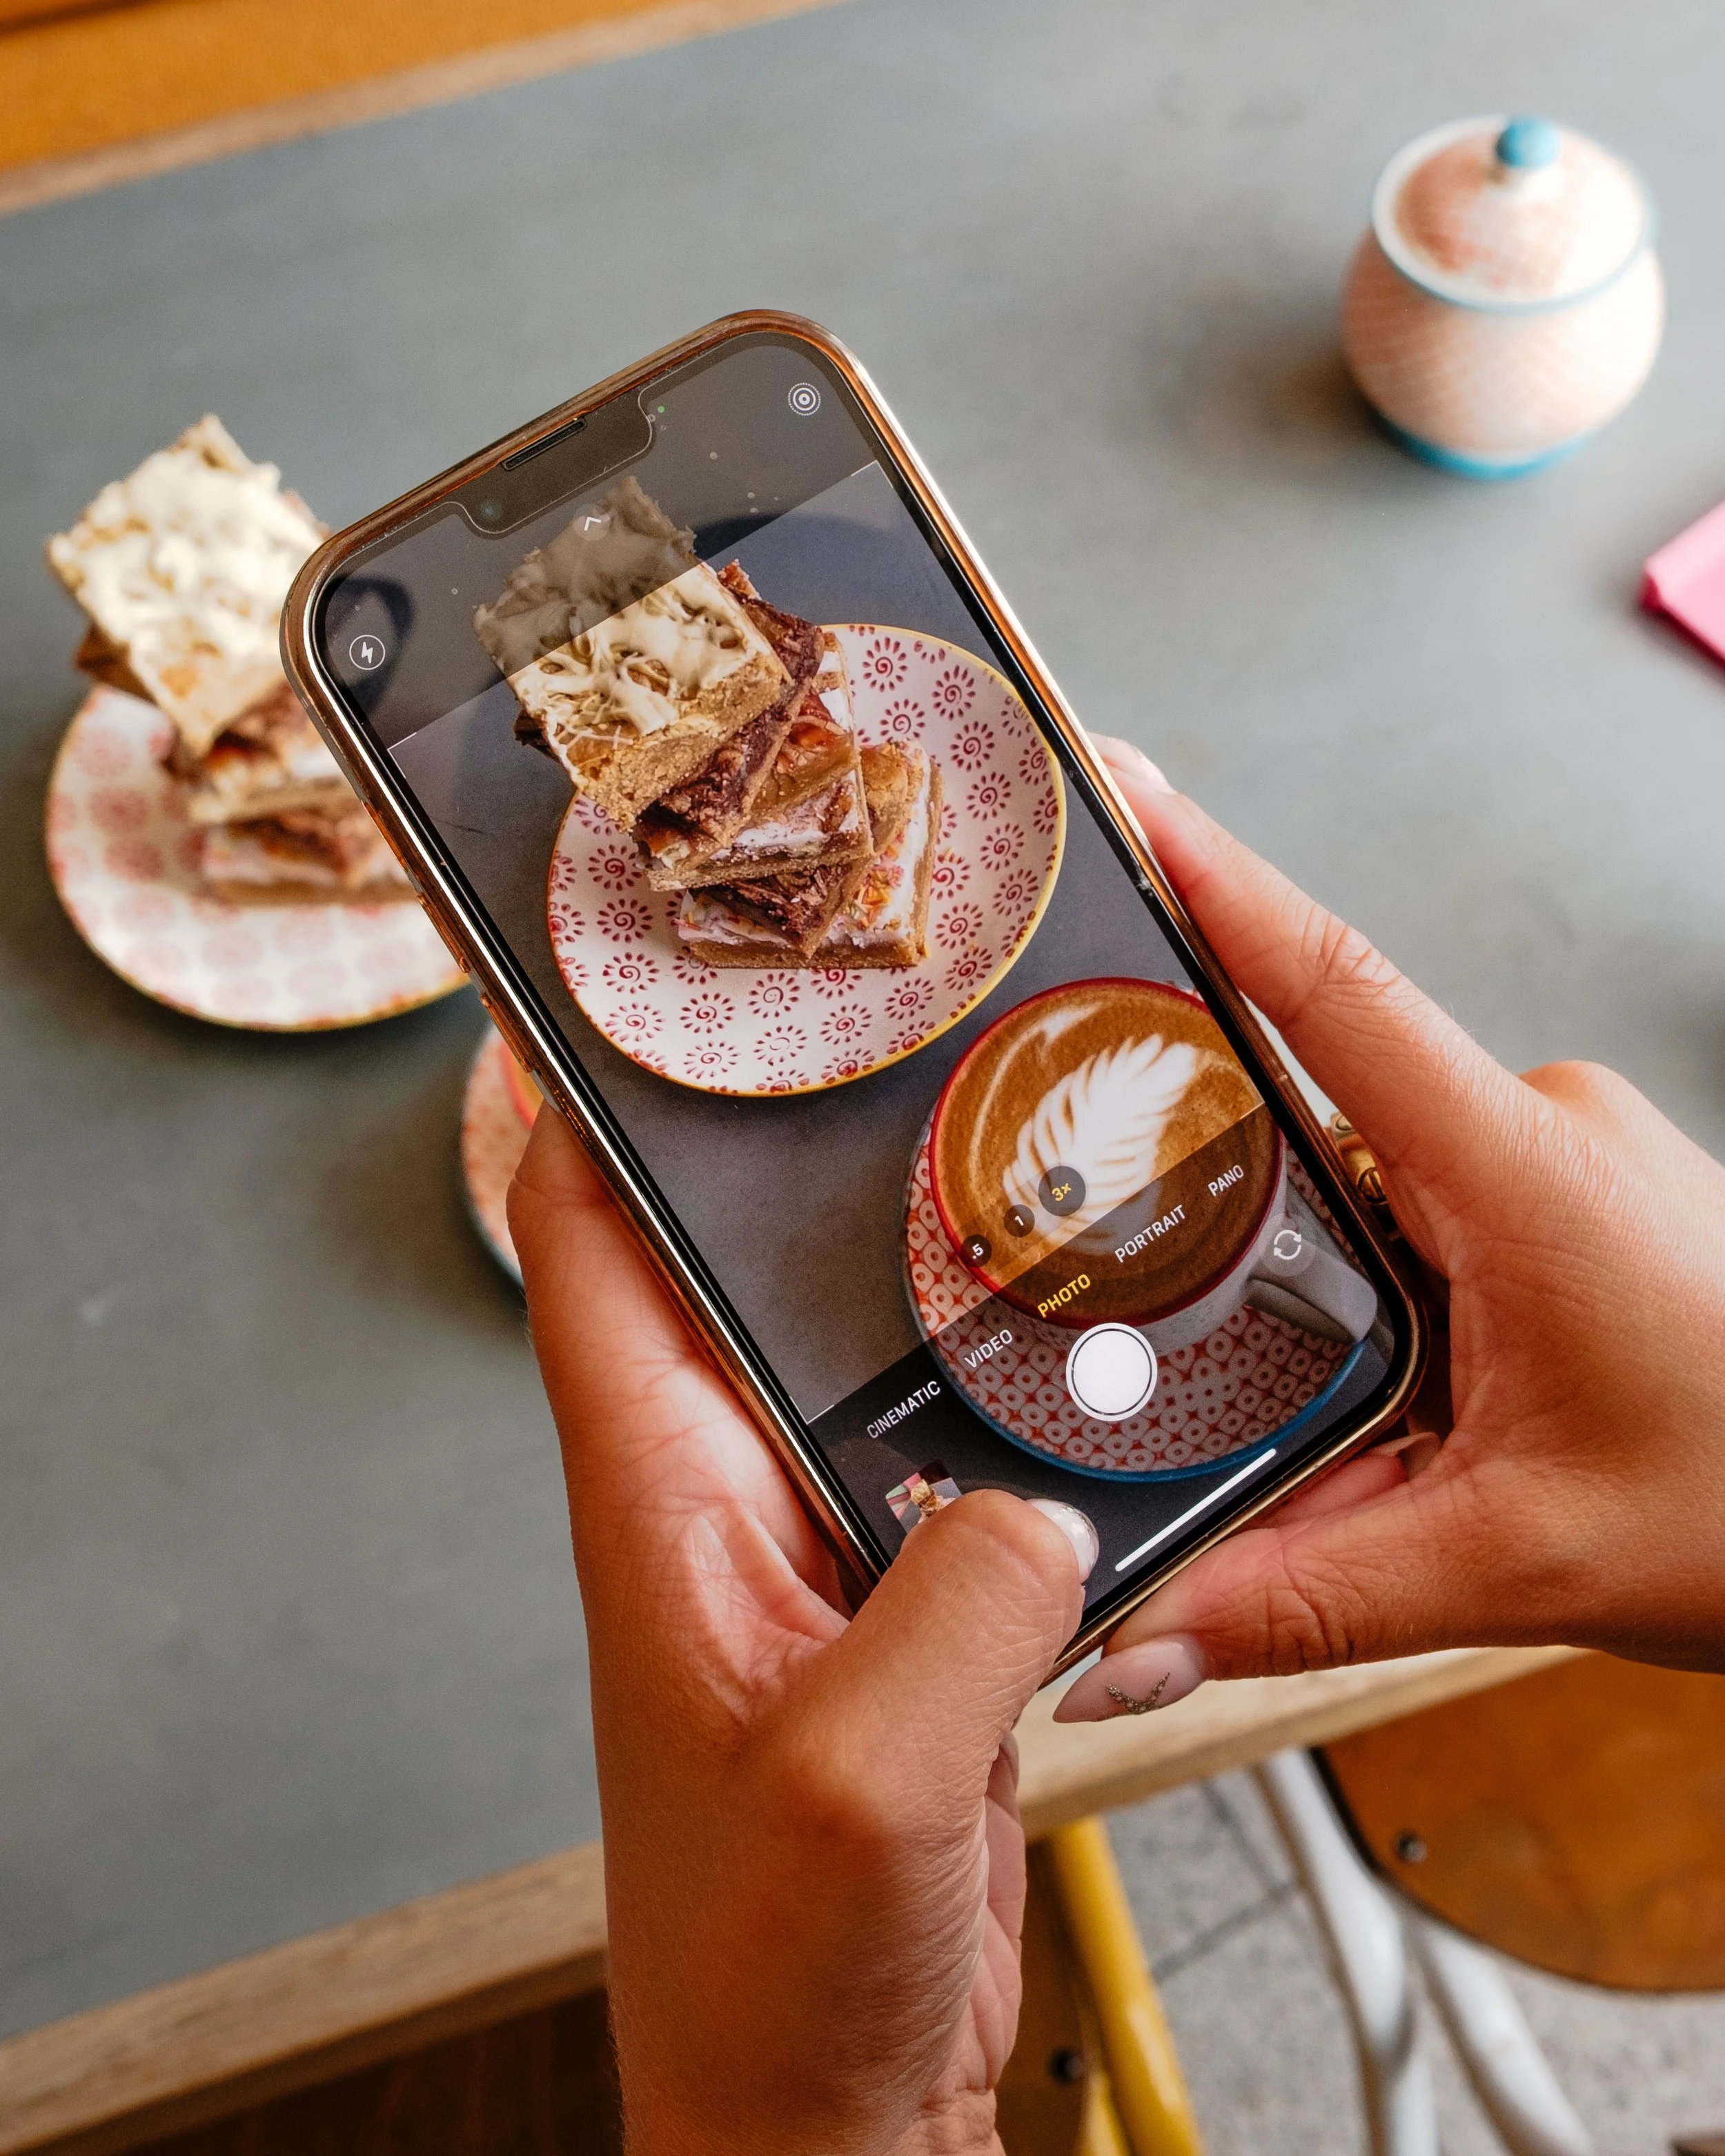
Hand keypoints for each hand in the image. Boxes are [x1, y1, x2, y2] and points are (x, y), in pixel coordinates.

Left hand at [509, 1119, 1092, 2155]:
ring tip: (1016, 1177)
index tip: (626, 982)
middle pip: (738, 1272)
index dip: (585, 1101)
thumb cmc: (768, 1976)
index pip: (586, 1250)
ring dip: (930, 1293)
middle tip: (876, 1033)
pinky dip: (1014, 1419)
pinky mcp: (908, 1612)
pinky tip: (1090, 1387)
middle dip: (797, 1157)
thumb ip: (961, 1607)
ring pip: (867, 1363)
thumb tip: (1042, 1508)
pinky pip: (959, 1470)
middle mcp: (725, 1501)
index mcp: (660, 1499)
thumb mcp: (867, 1778)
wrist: (827, 2111)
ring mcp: (822, 1551)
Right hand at [1056, 740, 1724, 1722]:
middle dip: (1239, 1206)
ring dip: (1331, 1281)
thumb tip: (1131, 1648)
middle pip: (1324, 1115)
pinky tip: (1421, 1396)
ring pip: (1380, 1182)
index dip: (1215, 881)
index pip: (1332, 990)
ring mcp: (1570, 1153)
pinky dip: (1397, 1289)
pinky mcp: (1582, 1190)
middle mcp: (1545, 1126)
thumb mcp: (1512, 1565)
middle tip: (1169, 1297)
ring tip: (1371, 1411)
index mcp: (1521, 1171)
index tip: (1123, 787)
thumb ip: (1304, 1599)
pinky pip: (1440, 1206)